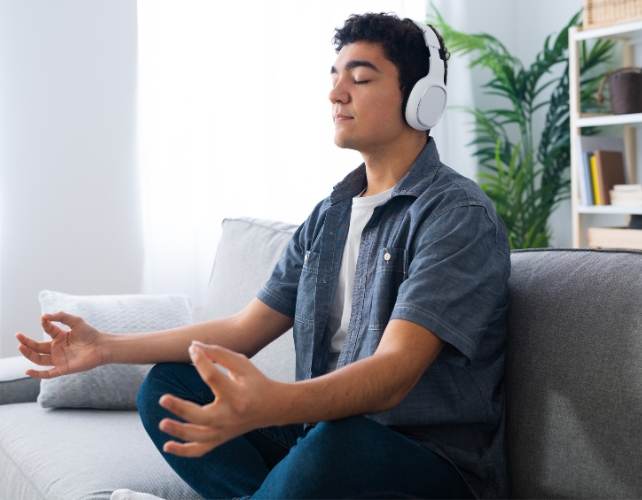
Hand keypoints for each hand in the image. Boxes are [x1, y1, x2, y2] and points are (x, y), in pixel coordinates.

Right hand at [15, 312, 103, 378]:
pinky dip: (37, 374)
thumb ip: (61, 316)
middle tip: (18, 336)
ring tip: (20, 346)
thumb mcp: (76, 321)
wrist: (102, 346)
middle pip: (38, 347)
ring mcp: (59, 359)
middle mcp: (57, 348)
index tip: (43, 319)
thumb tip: (44, 316)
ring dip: (29, 354)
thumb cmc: (91, 333)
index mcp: (60, 336)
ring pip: (39, 359)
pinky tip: (28, 371)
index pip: (47, 330)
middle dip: (27, 342)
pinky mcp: (63, 369)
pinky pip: (47, 374)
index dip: (45, 324)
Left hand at [158, 342, 285, 457]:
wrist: (273, 407)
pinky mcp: (221, 439)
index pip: (214, 378)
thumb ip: (218, 354)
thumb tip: (193, 346)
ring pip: (199, 438)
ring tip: (162, 423)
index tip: (192, 350)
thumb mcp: (241, 364)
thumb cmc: (255, 381)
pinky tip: (167, 446)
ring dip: (179, 432)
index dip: (201, 362)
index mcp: (239, 395)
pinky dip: (183, 451)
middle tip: (163, 398)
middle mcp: (231, 416)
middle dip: (181, 409)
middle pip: (203, 417)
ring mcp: (226, 431)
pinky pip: (201, 450)